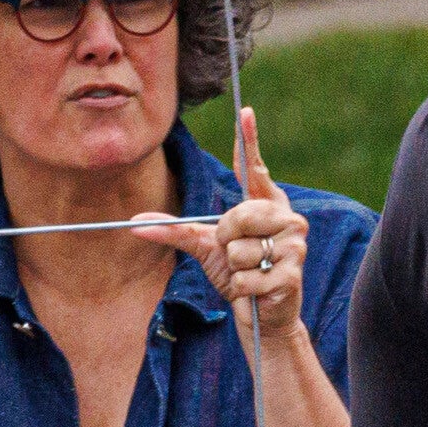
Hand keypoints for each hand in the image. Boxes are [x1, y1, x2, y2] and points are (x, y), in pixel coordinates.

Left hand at [147, 109, 309, 337]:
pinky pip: (247, 276)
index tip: (244, 111)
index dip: (249, 140)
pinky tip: (255, 291)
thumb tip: (133, 224)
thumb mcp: (205, 247)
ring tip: (249, 273)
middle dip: (226, 239)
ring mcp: (295, 245)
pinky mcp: (293, 273)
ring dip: (234, 269)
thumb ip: (175, 232)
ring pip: (240, 250)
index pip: (255, 168)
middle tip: (235, 253)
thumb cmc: (236, 273)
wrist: (260, 315)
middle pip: (240, 215)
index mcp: (267, 204)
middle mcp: (287, 218)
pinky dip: (241, 288)